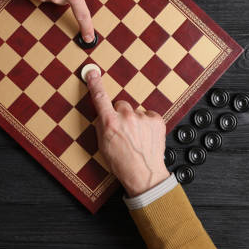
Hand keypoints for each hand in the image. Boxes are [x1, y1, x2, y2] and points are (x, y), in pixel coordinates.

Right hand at [86, 69, 169, 196]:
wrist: (143, 175)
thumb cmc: (122, 163)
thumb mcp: (103, 145)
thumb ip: (102, 125)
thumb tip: (104, 114)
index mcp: (109, 123)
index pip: (99, 97)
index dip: (94, 83)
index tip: (92, 73)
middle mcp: (126, 117)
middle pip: (121, 104)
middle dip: (121, 114)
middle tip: (124, 130)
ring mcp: (142, 118)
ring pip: (135, 111)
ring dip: (135, 120)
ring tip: (137, 137)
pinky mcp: (156, 120)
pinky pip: (148, 115)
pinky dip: (147, 123)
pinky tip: (146, 136)